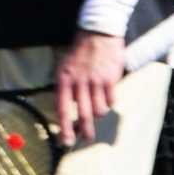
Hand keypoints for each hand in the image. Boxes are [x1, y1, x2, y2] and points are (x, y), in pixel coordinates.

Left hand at [54, 30, 123, 146]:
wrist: (98, 32)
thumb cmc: (80, 54)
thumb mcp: (65, 69)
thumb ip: (66, 90)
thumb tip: (68, 114)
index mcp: (64, 79)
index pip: (62, 109)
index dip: (65, 128)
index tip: (66, 142)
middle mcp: (79, 81)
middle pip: (83, 114)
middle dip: (85, 131)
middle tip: (87, 139)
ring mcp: (96, 80)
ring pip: (98, 110)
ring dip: (98, 114)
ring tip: (98, 110)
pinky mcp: (111, 78)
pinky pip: (111, 100)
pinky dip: (109, 103)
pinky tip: (107, 97)